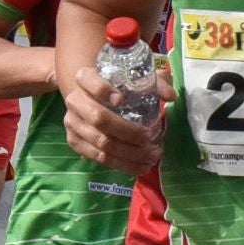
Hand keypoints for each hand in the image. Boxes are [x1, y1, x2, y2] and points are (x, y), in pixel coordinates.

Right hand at [63, 60, 173, 175]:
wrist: (90, 98)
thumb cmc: (116, 86)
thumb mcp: (133, 79)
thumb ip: (153, 83)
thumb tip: (171, 96)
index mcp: (84, 78)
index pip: (89, 81)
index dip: (103, 90)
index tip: (121, 99)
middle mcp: (74, 100)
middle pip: (99, 118)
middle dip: (128, 132)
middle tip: (150, 138)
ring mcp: (72, 123)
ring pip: (102, 143)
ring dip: (129, 153)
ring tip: (151, 156)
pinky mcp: (75, 142)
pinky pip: (99, 158)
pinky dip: (122, 165)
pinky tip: (140, 166)